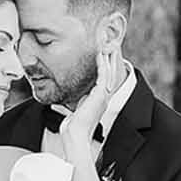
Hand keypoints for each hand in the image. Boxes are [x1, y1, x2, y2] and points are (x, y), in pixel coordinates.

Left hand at [60, 42, 124, 165]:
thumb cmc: (72, 128)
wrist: (75, 136)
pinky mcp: (100, 94)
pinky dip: (103, 63)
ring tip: (109, 44)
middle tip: (112, 45)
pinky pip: (104, 74)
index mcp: (99, 101)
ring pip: (109, 72)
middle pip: (110, 73)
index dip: (105, 67)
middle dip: (111, 59)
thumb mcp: (74, 112)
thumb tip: (68, 102)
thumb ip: (75, 104)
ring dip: (109, 58)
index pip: (104, 79)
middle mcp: (104, 97)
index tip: (103, 54)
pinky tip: (100, 53)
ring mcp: (103, 96)